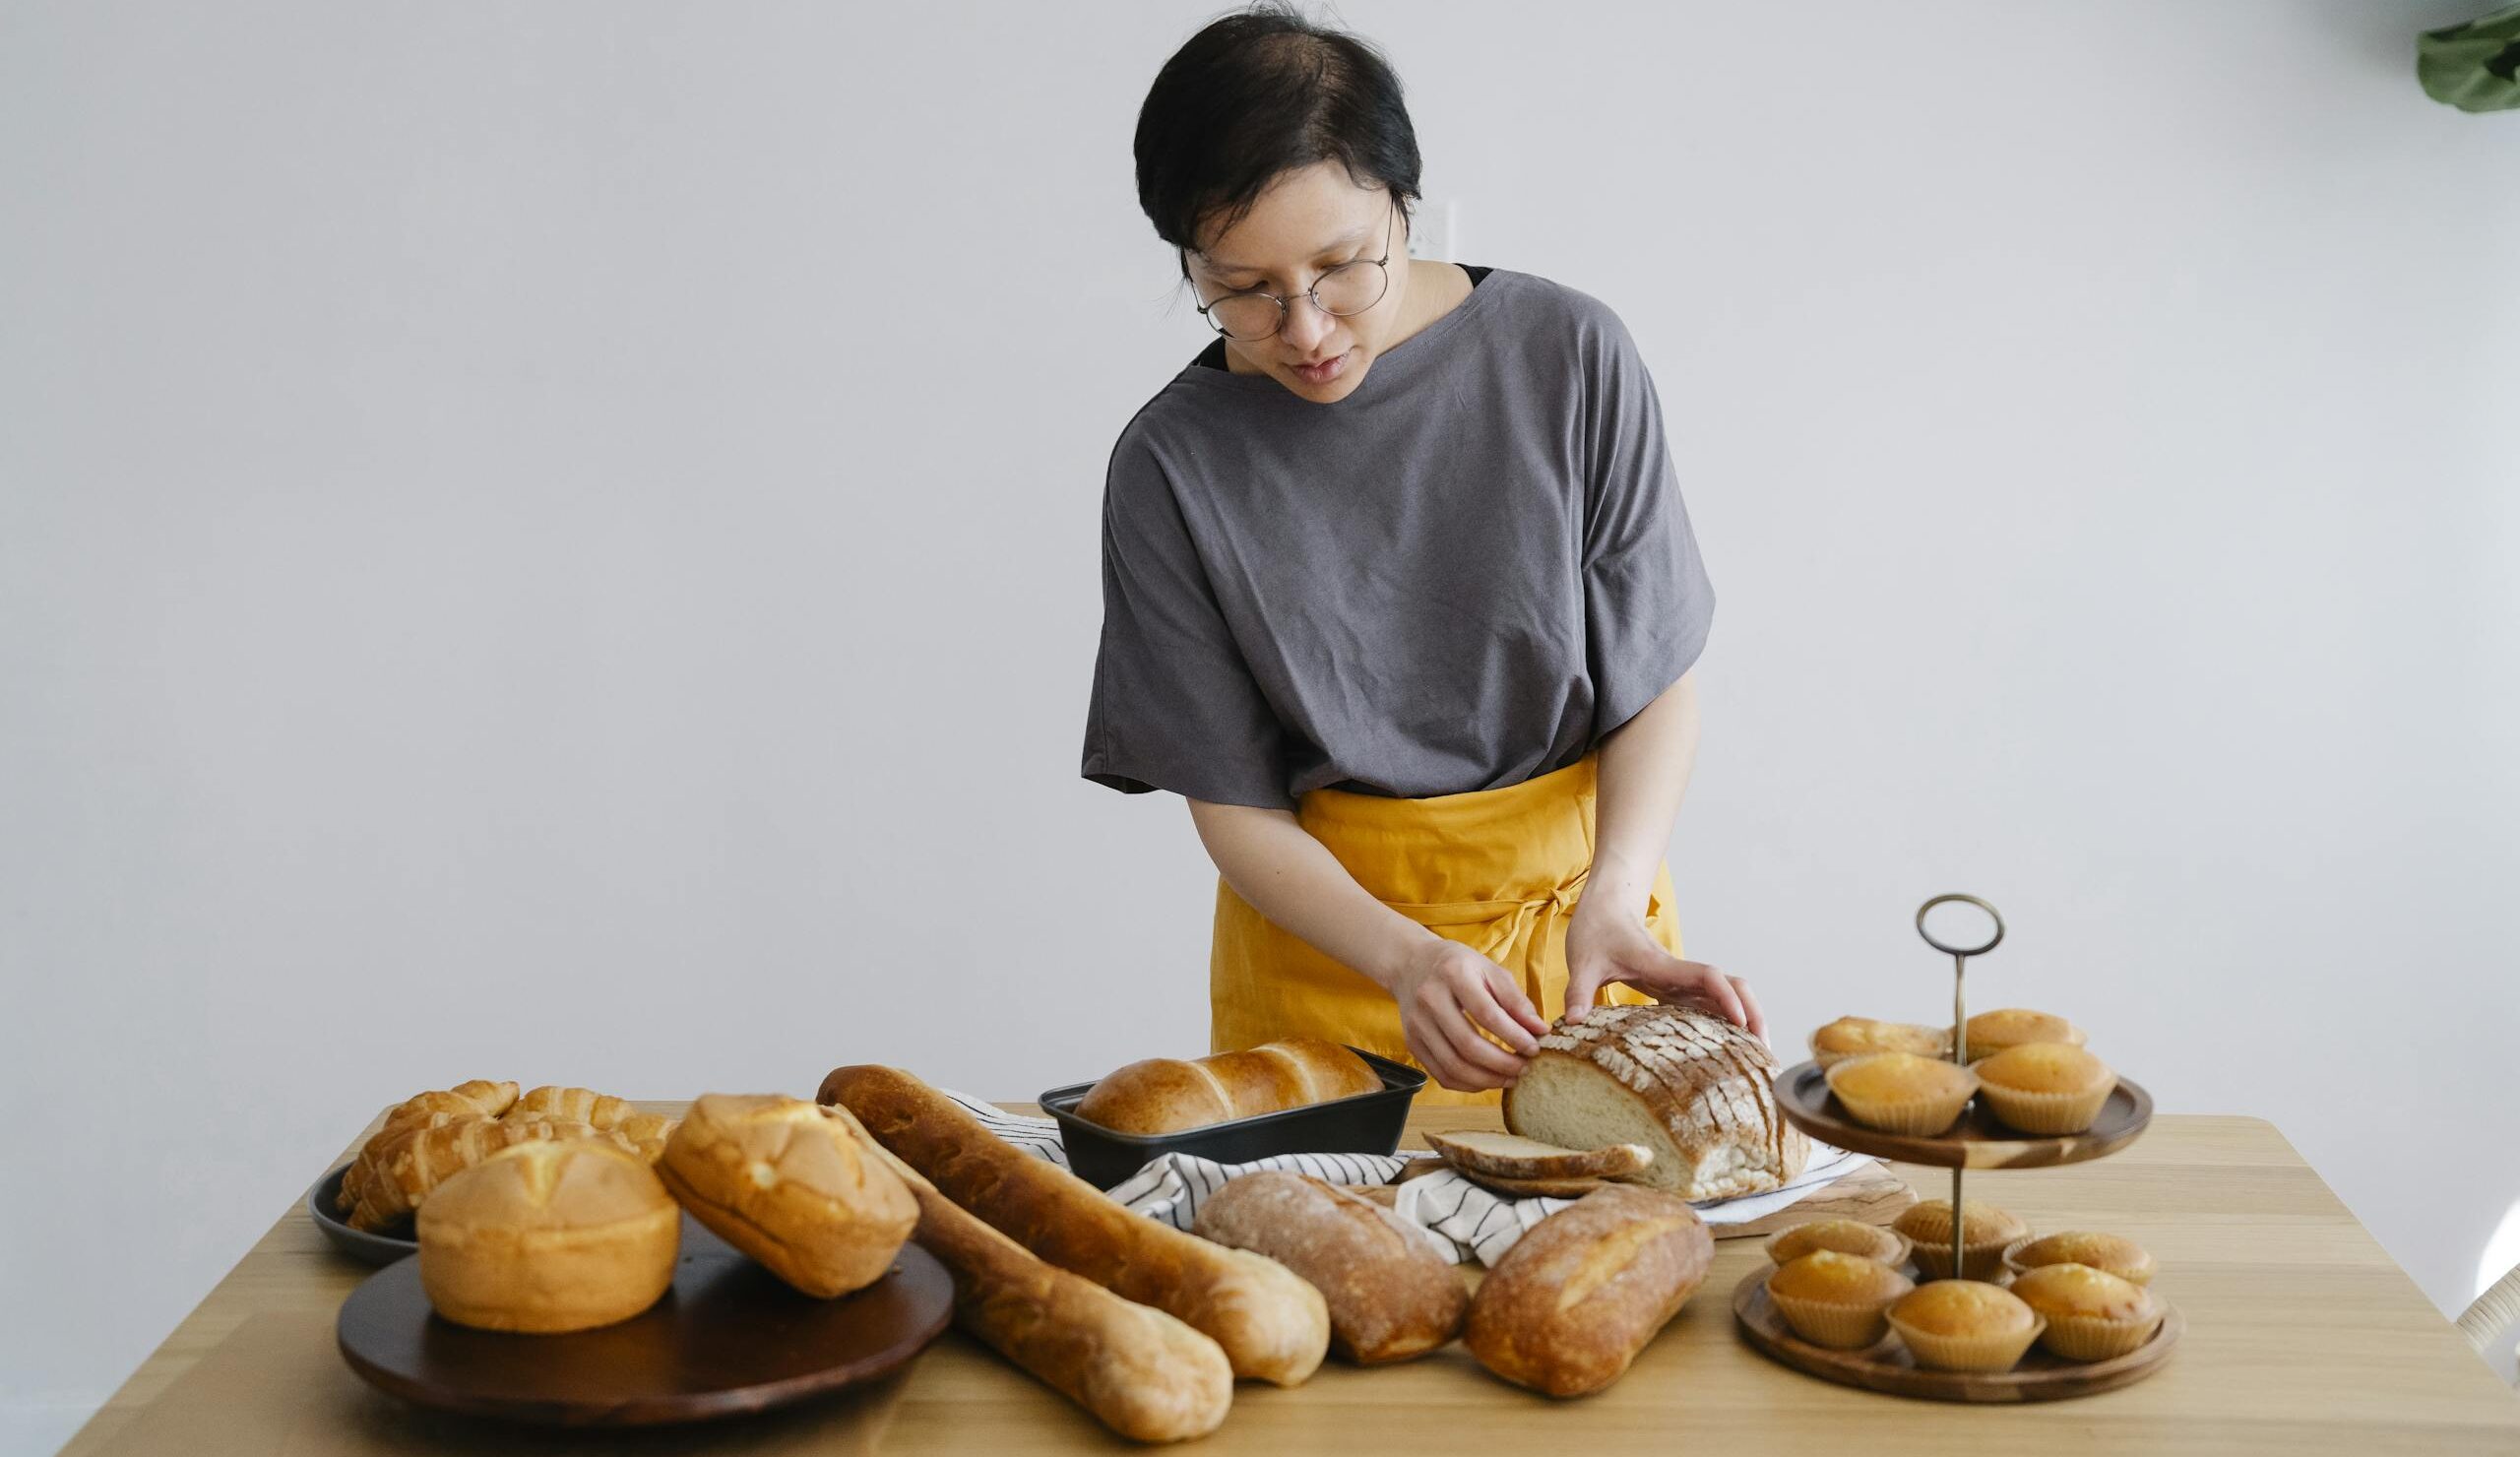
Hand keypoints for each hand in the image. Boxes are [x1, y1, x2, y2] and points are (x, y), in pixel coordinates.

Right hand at [1383, 938, 1551, 1091]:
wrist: (1413, 964)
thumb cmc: (1459, 967)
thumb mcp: (1490, 970)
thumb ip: (1516, 1000)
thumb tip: (1539, 1030)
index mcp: (1453, 974)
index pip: (1487, 1014)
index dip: (1514, 1036)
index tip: (1534, 1048)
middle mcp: (1430, 998)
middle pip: (1468, 1045)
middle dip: (1502, 1063)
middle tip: (1525, 1068)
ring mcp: (1417, 1024)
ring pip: (1454, 1066)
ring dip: (1487, 1079)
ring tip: (1510, 1078)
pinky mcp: (1412, 1042)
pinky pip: (1441, 1074)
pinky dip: (1468, 1084)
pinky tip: (1487, 1079)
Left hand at [1564, 901, 1766, 1040]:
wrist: (1605, 906)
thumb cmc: (1596, 930)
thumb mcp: (1583, 962)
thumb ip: (1579, 992)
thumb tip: (1574, 1023)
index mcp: (1662, 965)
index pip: (1707, 977)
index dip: (1727, 998)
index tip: (1741, 1022)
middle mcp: (1680, 973)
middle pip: (1732, 986)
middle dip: (1752, 1013)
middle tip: (1761, 1051)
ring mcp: (1681, 980)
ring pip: (1727, 994)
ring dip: (1746, 1017)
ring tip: (1755, 1054)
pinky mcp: (1675, 987)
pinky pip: (1709, 1004)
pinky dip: (1726, 1021)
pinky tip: (1728, 1047)